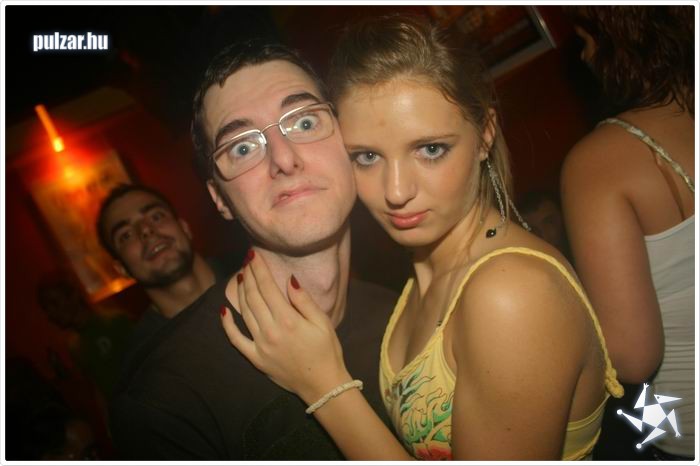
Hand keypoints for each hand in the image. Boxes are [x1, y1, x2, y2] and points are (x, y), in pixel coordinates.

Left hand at [221, 252, 350, 403]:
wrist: (322, 384)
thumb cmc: (327, 350)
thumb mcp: (323, 322)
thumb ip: (304, 300)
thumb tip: (289, 280)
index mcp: (288, 320)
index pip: (267, 287)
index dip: (260, 269)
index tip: (254, 254)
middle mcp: (270, 331)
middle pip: (253, 297)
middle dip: (249, 275)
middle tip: (246, 260)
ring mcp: (260, 345)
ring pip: (244, 312)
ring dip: (240, 292)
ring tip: (241, 277)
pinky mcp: (255, 358)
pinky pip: (236, 339)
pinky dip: (228, 324)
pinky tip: (224, 310)